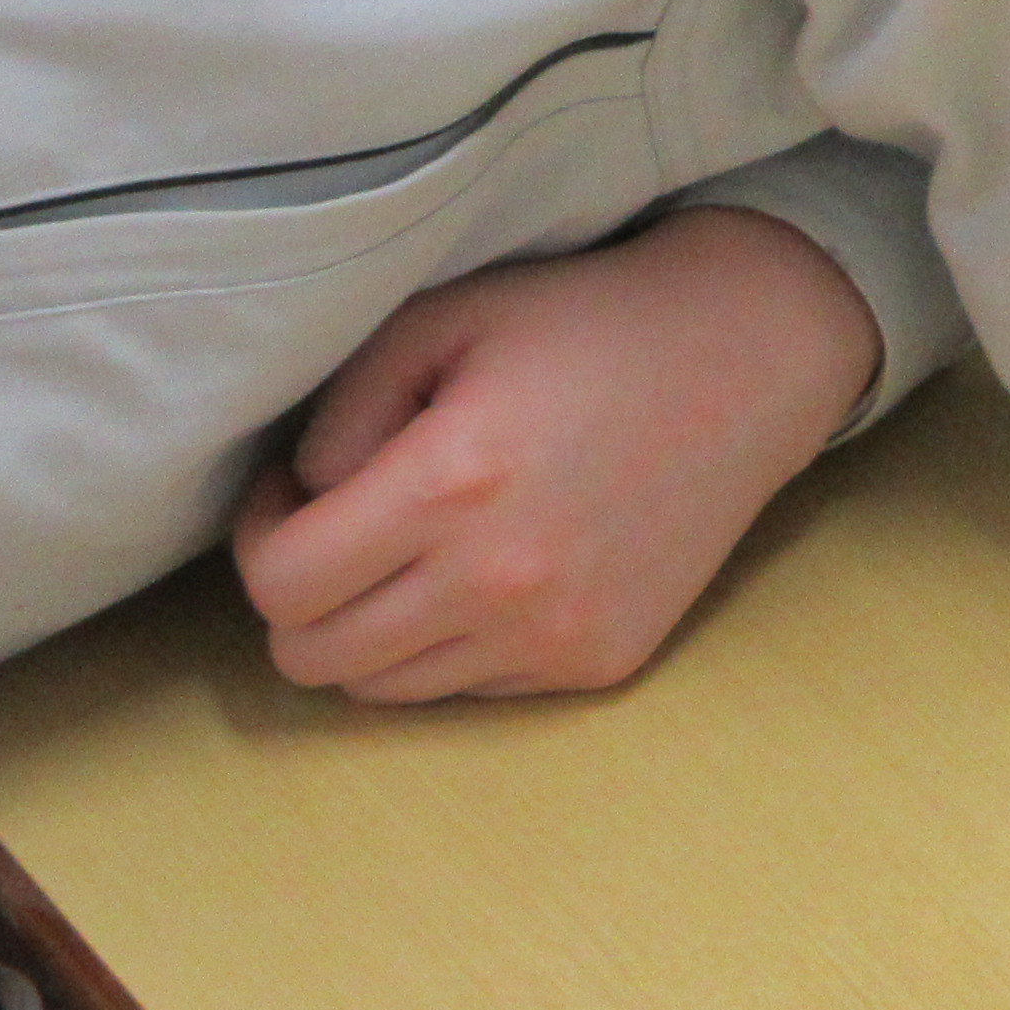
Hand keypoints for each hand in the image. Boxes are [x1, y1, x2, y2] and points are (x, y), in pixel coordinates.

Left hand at [226, 205, 882, 702]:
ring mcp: (553, 635)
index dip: (259, 536)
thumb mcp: (444, 320)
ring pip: (380, 689)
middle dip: (301, 596)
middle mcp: (499, 580)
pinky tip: (493, 565)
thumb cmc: (586, 323)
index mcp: (451, 484)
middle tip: (341, 528)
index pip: (280, 584)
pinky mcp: (597, 663)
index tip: (292, 493)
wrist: (750, 357)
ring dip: (370, 627)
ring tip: (413, 550)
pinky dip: (451, 641)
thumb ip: (341, 412)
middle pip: (312, 658)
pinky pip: (467, 688)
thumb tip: (304, 502)